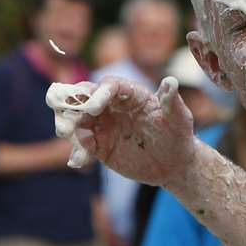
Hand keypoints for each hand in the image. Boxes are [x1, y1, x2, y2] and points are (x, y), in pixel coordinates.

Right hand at [48, 77, 196, 184]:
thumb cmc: (178, 135)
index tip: (94, 107)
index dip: (99, 93)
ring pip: (76, 119)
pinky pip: (81, 145)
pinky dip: (77, 151)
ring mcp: (101, 125)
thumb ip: (172, 102)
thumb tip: (171, 82)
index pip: (109, 86)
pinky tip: (77, 161)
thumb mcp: (180, 119)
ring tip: (65, 134)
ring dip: (67, 124)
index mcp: (129, 94)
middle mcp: (110, 105)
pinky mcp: (97, 145)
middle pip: (83, 97)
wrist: (172, 163)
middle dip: (70, 105)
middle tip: (66, 120)